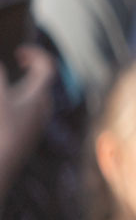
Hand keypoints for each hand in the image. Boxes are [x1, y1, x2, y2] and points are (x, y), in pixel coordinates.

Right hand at [0, 45, 57, 185]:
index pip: (47, 68)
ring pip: (34, 100)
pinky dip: (17, 104)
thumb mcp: (0, 99)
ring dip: (23, 88)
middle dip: (31, 70)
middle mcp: (41, 110)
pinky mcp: (25, 137)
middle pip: (42, 84)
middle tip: (19, 62)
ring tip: (9, 86)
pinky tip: (7, 107)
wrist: (1, 168)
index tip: (20, 51)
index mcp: (37, 96)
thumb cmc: (1, 131)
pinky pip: (26, 114)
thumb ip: (0, 78)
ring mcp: (34, 125)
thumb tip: (0, 64)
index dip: (36, 54)